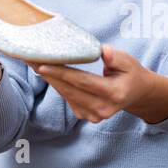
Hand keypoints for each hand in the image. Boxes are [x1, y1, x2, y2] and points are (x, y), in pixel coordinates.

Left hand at [33, 45, 167, 124]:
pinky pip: (69, 100)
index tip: (43, 65)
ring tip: (35, 64)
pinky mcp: (87, 117)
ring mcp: (95, 116)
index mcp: (114, 94)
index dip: (62, 74)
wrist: (136, 93)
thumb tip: (102, 51)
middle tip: (31, 60)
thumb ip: (115, 57)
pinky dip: (59, 87)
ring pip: (67, 96)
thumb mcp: (129, 61)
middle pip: (71, 91)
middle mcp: (103, 109)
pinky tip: (50, 74)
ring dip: (51, 81)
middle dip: (50, 75)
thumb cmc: (131, 73)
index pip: (84, 82)